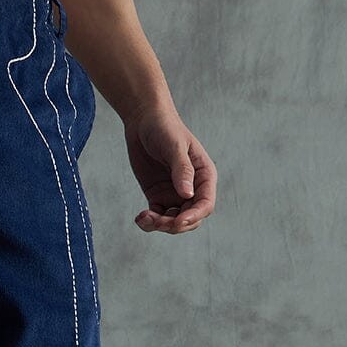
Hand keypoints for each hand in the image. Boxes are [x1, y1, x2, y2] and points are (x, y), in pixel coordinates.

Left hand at [123, 102, 216, 233]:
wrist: (144, 121)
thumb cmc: (164, 128)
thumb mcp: (174, 147)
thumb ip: (182, 170)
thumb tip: (187, 194)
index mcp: (204, 176)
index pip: (205, 204)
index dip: (194, 216)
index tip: (178, 221)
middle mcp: (192, 188)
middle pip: (190, 218)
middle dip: (175, 224)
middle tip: (156, 220)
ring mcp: (174, 194)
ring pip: (173, 221)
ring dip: (160, 225)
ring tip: (144, 218)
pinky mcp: (157, 196)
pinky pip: (157, 216)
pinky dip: (149, 222)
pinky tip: (140, 218)